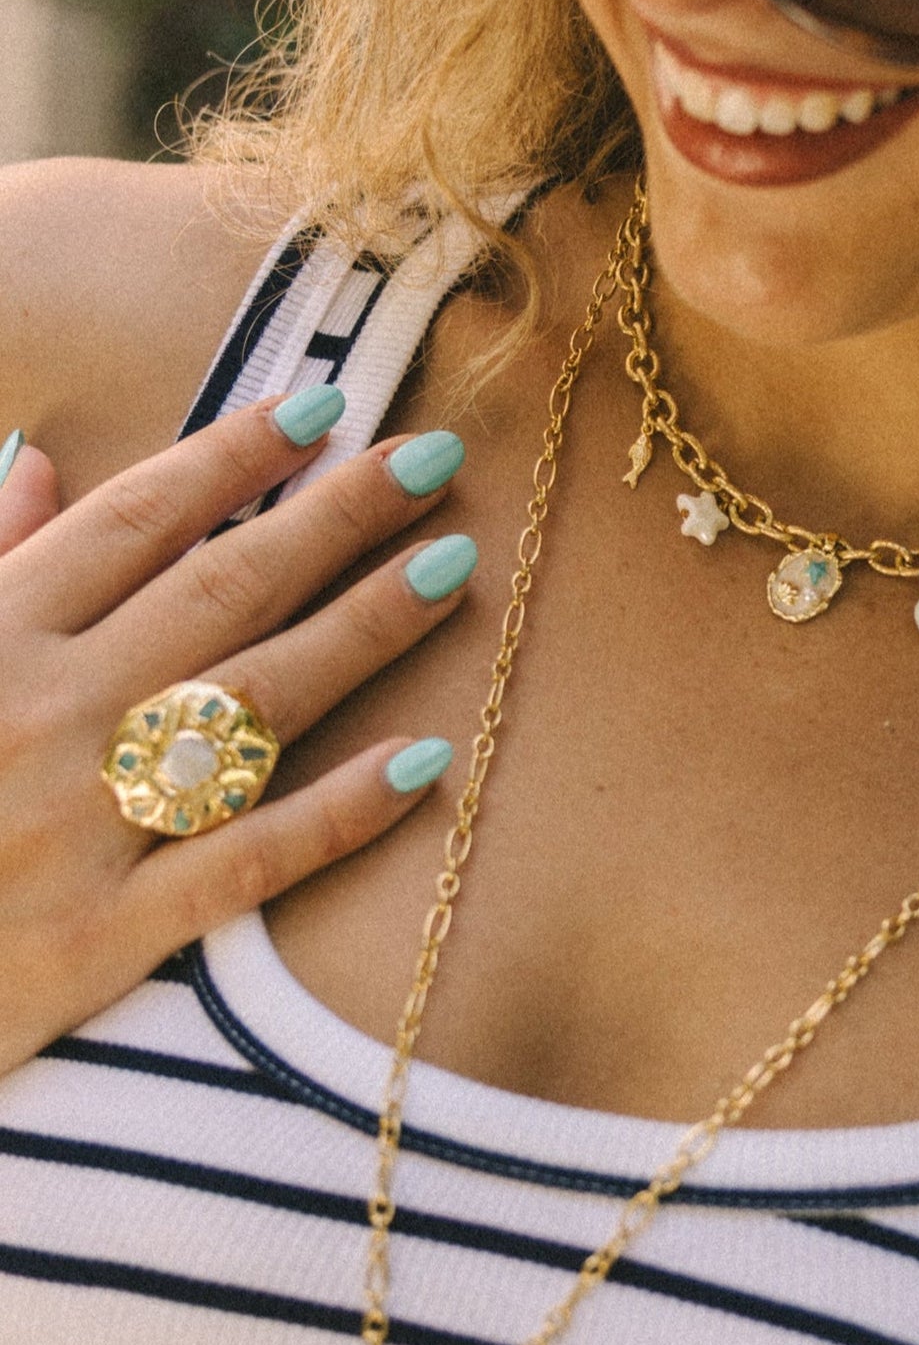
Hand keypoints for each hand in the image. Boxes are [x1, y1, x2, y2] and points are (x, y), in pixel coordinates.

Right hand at [0, 396, 474, 1074]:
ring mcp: (76, 826)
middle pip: (222, 589)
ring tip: (450, 566)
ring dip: (363, 628)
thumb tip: (35, 458)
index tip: (326, 406)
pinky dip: (335, 813)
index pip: (135, 519)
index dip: (236, 454)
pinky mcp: (98, 938)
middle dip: (338, 515)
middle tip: (433, 456)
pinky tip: (422, 763)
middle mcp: (41, 713)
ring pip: (253, 703)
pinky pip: (243, 863)